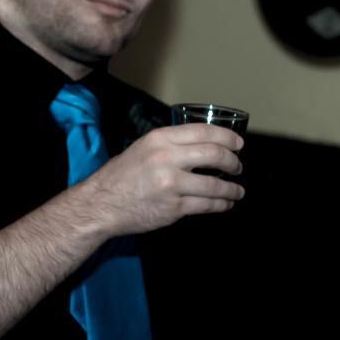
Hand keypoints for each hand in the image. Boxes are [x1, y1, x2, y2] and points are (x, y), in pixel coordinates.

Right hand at [82, 123, 243, 235]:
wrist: (101, 203)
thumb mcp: (144, 148)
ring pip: (215, 185)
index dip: (227, 137)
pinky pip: (206, 205)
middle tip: (238, 167)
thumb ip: (172, 145)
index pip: (204, 132)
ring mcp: (170, 184)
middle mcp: (166, 158)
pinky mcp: (173, 207)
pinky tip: (225, 203)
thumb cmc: (122, 176)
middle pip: (214, 155)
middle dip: (233, 162)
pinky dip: (221, 204)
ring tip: (237, 190)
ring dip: (232, 188)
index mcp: (160, 139)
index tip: (238, 144)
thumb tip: (205, 146)